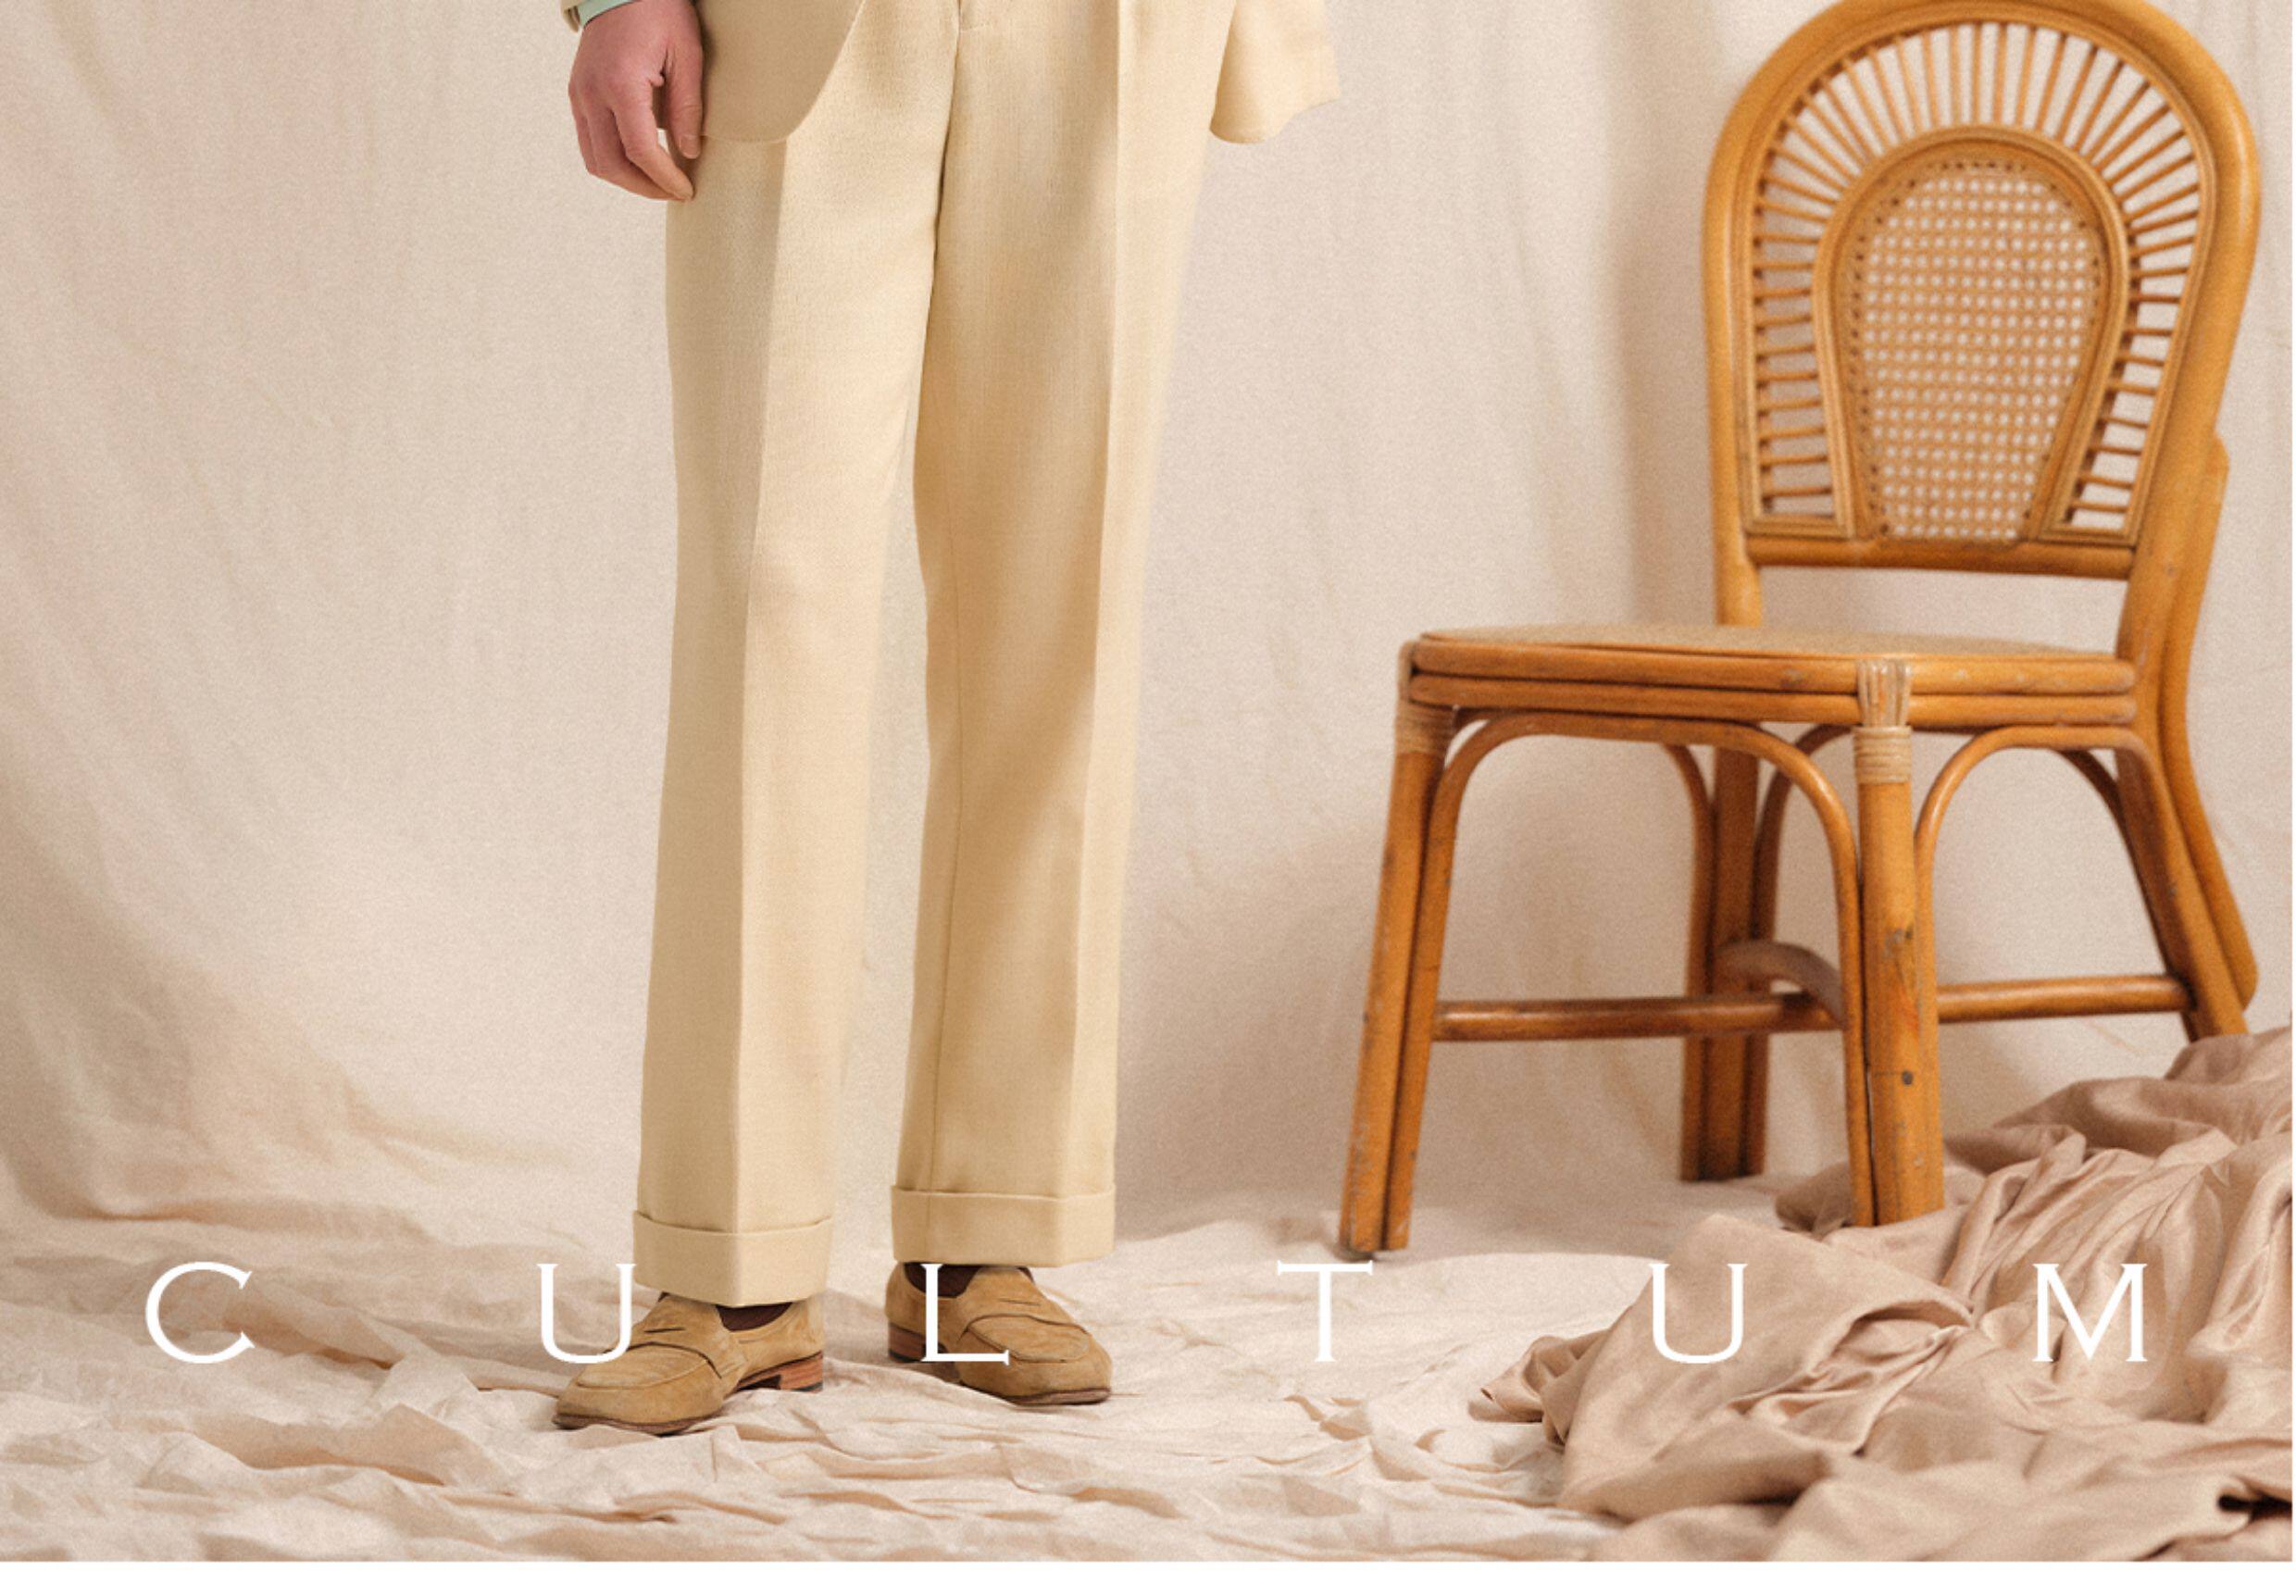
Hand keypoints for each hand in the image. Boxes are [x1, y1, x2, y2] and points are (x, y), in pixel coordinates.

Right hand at [569, 0, 702, 200]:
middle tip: (674, 191)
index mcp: (621, 84)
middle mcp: (592, 94)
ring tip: (658, 181)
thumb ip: (688, 106)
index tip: (686, 190)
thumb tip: (689, 153)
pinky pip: (589, 141)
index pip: (640, 152)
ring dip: (627, 179)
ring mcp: (579, 95)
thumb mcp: (687, 53)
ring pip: (595, 159)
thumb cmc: (659, 11)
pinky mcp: (577, 94)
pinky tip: (639, 160)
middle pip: (612, 165)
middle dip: (645, 188)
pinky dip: (612, 159)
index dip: (664, 179)